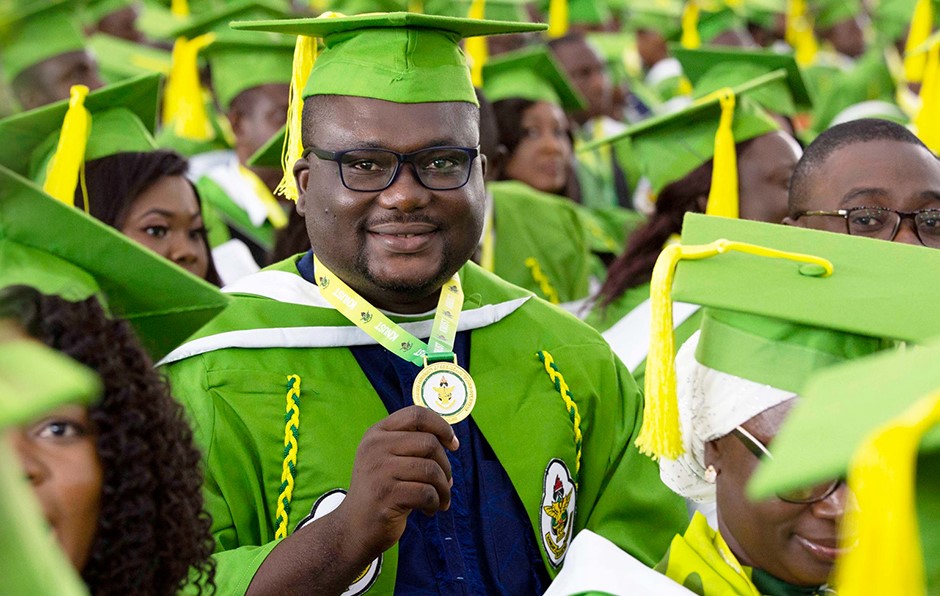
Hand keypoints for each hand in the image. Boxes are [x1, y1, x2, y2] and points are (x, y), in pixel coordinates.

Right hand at [335, 406, 458, 557]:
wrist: (354, 527)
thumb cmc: (381, 491)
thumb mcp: (388, 459)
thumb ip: (412, 445)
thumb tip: (451, 442)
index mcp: (377, 433)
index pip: (416, 414)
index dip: (441, 426)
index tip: (453, 444)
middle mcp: (375, 447)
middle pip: (429, 443)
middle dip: (446, 466)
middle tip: (445, 483)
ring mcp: (379, 470)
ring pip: (431, 470)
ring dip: (444, 488)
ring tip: (441, 500)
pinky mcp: (385, 494)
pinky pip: (427, 493)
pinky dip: (435, 503)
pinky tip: (429, 510)